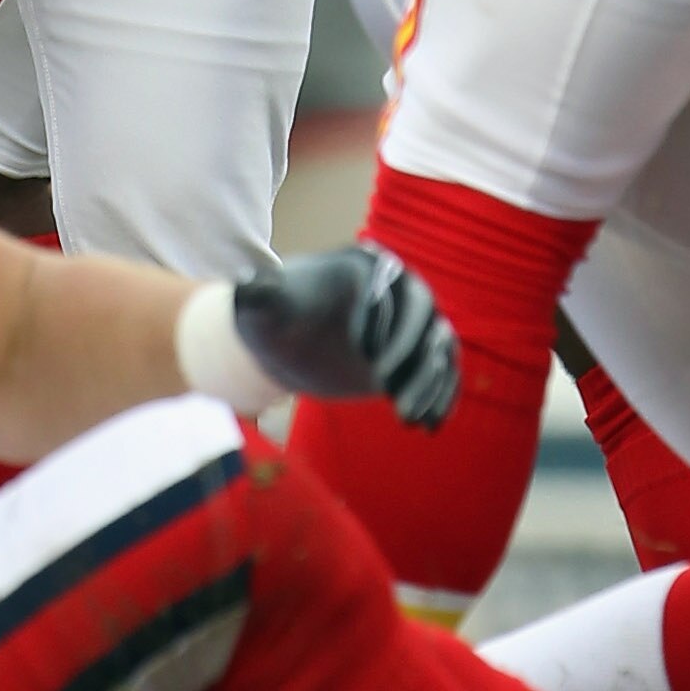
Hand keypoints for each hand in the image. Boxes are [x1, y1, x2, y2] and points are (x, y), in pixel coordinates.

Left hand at [230, 246, 458, 425]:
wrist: (283, 344)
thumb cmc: (271, 317)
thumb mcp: (261, 304)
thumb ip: (258, 293)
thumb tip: (248, 284)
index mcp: (363, 265)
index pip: (389, 285)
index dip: (385, 320)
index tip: (368, 361)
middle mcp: (396, 287)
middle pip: (424, 314)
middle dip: (413, 353)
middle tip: (387, 389)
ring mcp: (410, 322)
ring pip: (438, 345)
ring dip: (430, 381)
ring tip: (407, 417)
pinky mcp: (415, 354)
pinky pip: (442, 370)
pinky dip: (441, 395)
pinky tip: (429, 425)